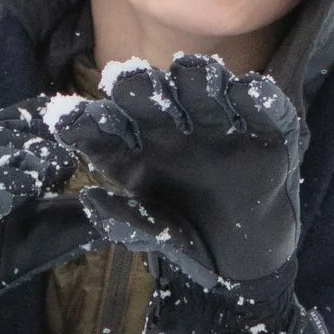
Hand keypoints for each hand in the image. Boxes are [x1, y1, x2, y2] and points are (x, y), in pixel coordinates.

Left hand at [46, 54, 303, 291]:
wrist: (247, 261)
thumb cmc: (191, 241)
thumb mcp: (159, 238)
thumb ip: (128, 222)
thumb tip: (92, 199)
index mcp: (136, 151)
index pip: (106, 131)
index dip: (86, 122)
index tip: (66, 118)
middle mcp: (172, 129)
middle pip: (151, 98)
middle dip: (139, 86)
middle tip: (130, 78)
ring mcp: (218, 125)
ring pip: (204, 90)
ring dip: (196, 79)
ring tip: (192, 72)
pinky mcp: (266, 132)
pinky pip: (264, 109)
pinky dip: (259, 98)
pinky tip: (249, 90)